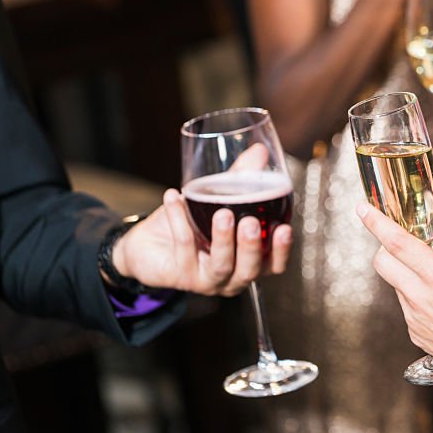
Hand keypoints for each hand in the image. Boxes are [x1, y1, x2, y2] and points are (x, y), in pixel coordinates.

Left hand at [110, 145, 292, 296]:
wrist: (148, 245)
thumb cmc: (191, 225)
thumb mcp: (218, 200)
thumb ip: (241, 179)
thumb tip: (260, 151)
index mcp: (248, 262)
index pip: (274, 264)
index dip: (282, 250)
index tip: (285, 228)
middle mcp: (231, 277)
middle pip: (249, 270)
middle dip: (251, 247)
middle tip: (249, 222)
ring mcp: (205, 280)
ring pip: (220, 266)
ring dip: (223, 239)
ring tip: (222, 213)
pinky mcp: (178, 275)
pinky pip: (183, 246)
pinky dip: (179, 219)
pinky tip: (174, 197)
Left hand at [358, 203, 432, 368]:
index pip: (398, 243)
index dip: (376, 223)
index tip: (363, 209)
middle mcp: (420, 295)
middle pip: (382, 261)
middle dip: (384, 246)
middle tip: (402, 242)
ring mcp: (413, 316)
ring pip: (394, 282)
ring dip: (404, 272)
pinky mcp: (413, 331)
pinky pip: (405, 305)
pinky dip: (415, 294)